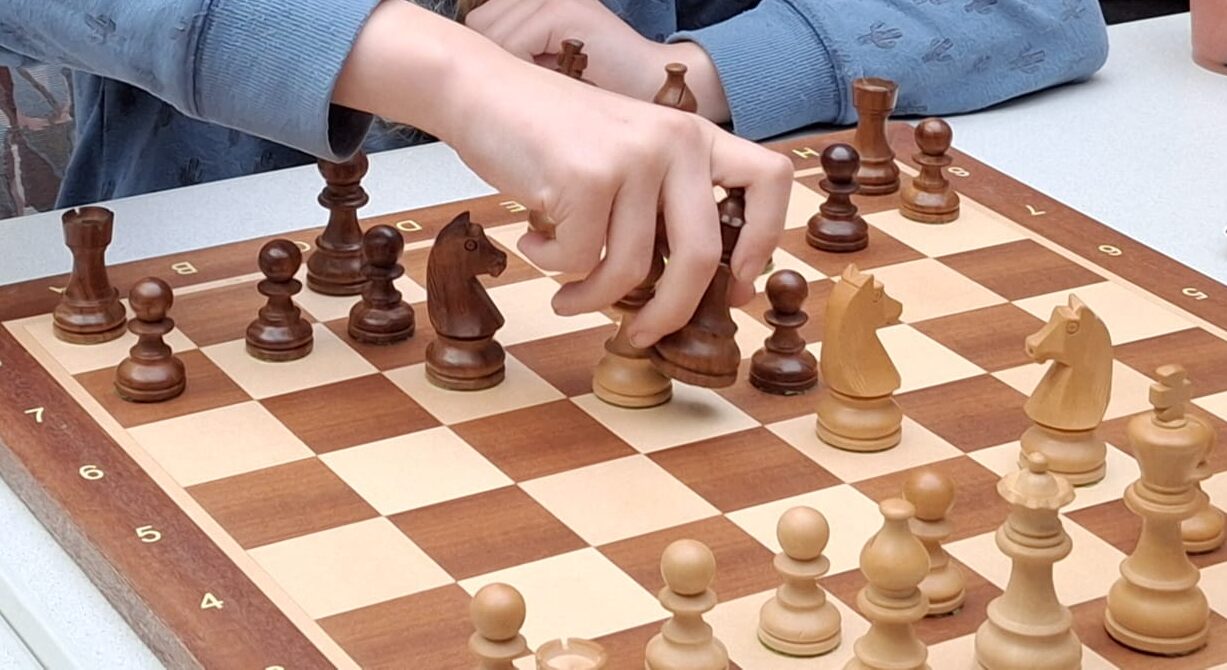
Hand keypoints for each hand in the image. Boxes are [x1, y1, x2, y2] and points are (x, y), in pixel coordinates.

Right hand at [335, 1, 786, 344]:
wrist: (481, 91)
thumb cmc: (551, 137)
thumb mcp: (626, 156)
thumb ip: (660, 203)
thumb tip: (694, 288)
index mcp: (693, 135)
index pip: (769, 181)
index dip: (763, 242)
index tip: (734, 286)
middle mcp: (674, 141)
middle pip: (701, 255)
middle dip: (671, 312)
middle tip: (640, 334)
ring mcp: (632, 157)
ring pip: (632, 268)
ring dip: (591, 298)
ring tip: (565, 294)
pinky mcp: (586, 177)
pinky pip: (581, 260)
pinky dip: (554, 267)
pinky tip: (534, 244)